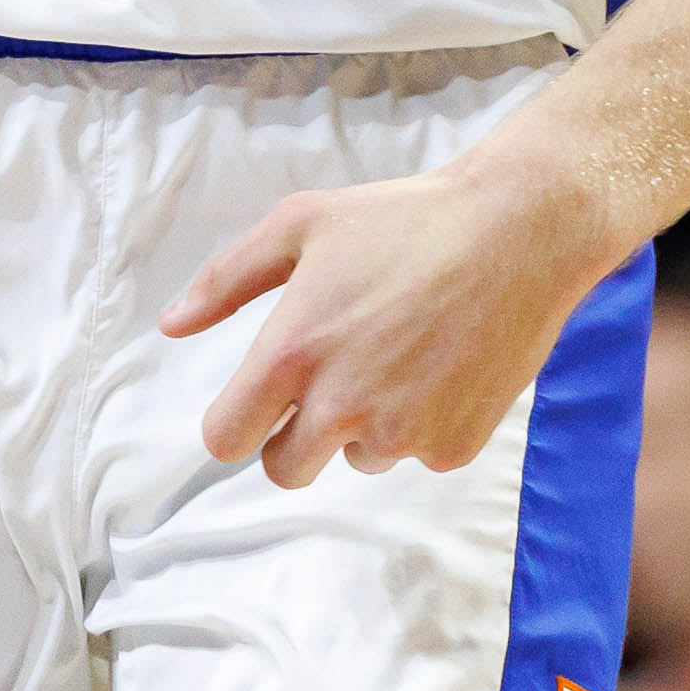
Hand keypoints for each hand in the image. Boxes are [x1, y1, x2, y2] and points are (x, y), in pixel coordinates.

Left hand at [166, 146, 624, 487]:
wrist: (519, 232)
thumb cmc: (403, 220)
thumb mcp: (302, 224)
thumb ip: (226, 279)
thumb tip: (170, 326)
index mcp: (292, 355)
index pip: (226, 440)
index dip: (237, 421)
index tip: (259, 402)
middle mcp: (340, 407)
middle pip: (285, 470)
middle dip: (296, 436)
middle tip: (332, 379)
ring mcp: (400, 434)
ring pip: (356, 458)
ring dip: (365, 425)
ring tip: (402, 351)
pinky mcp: (451, 448)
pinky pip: (415, 453)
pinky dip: (422, 422)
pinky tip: (442, 363)